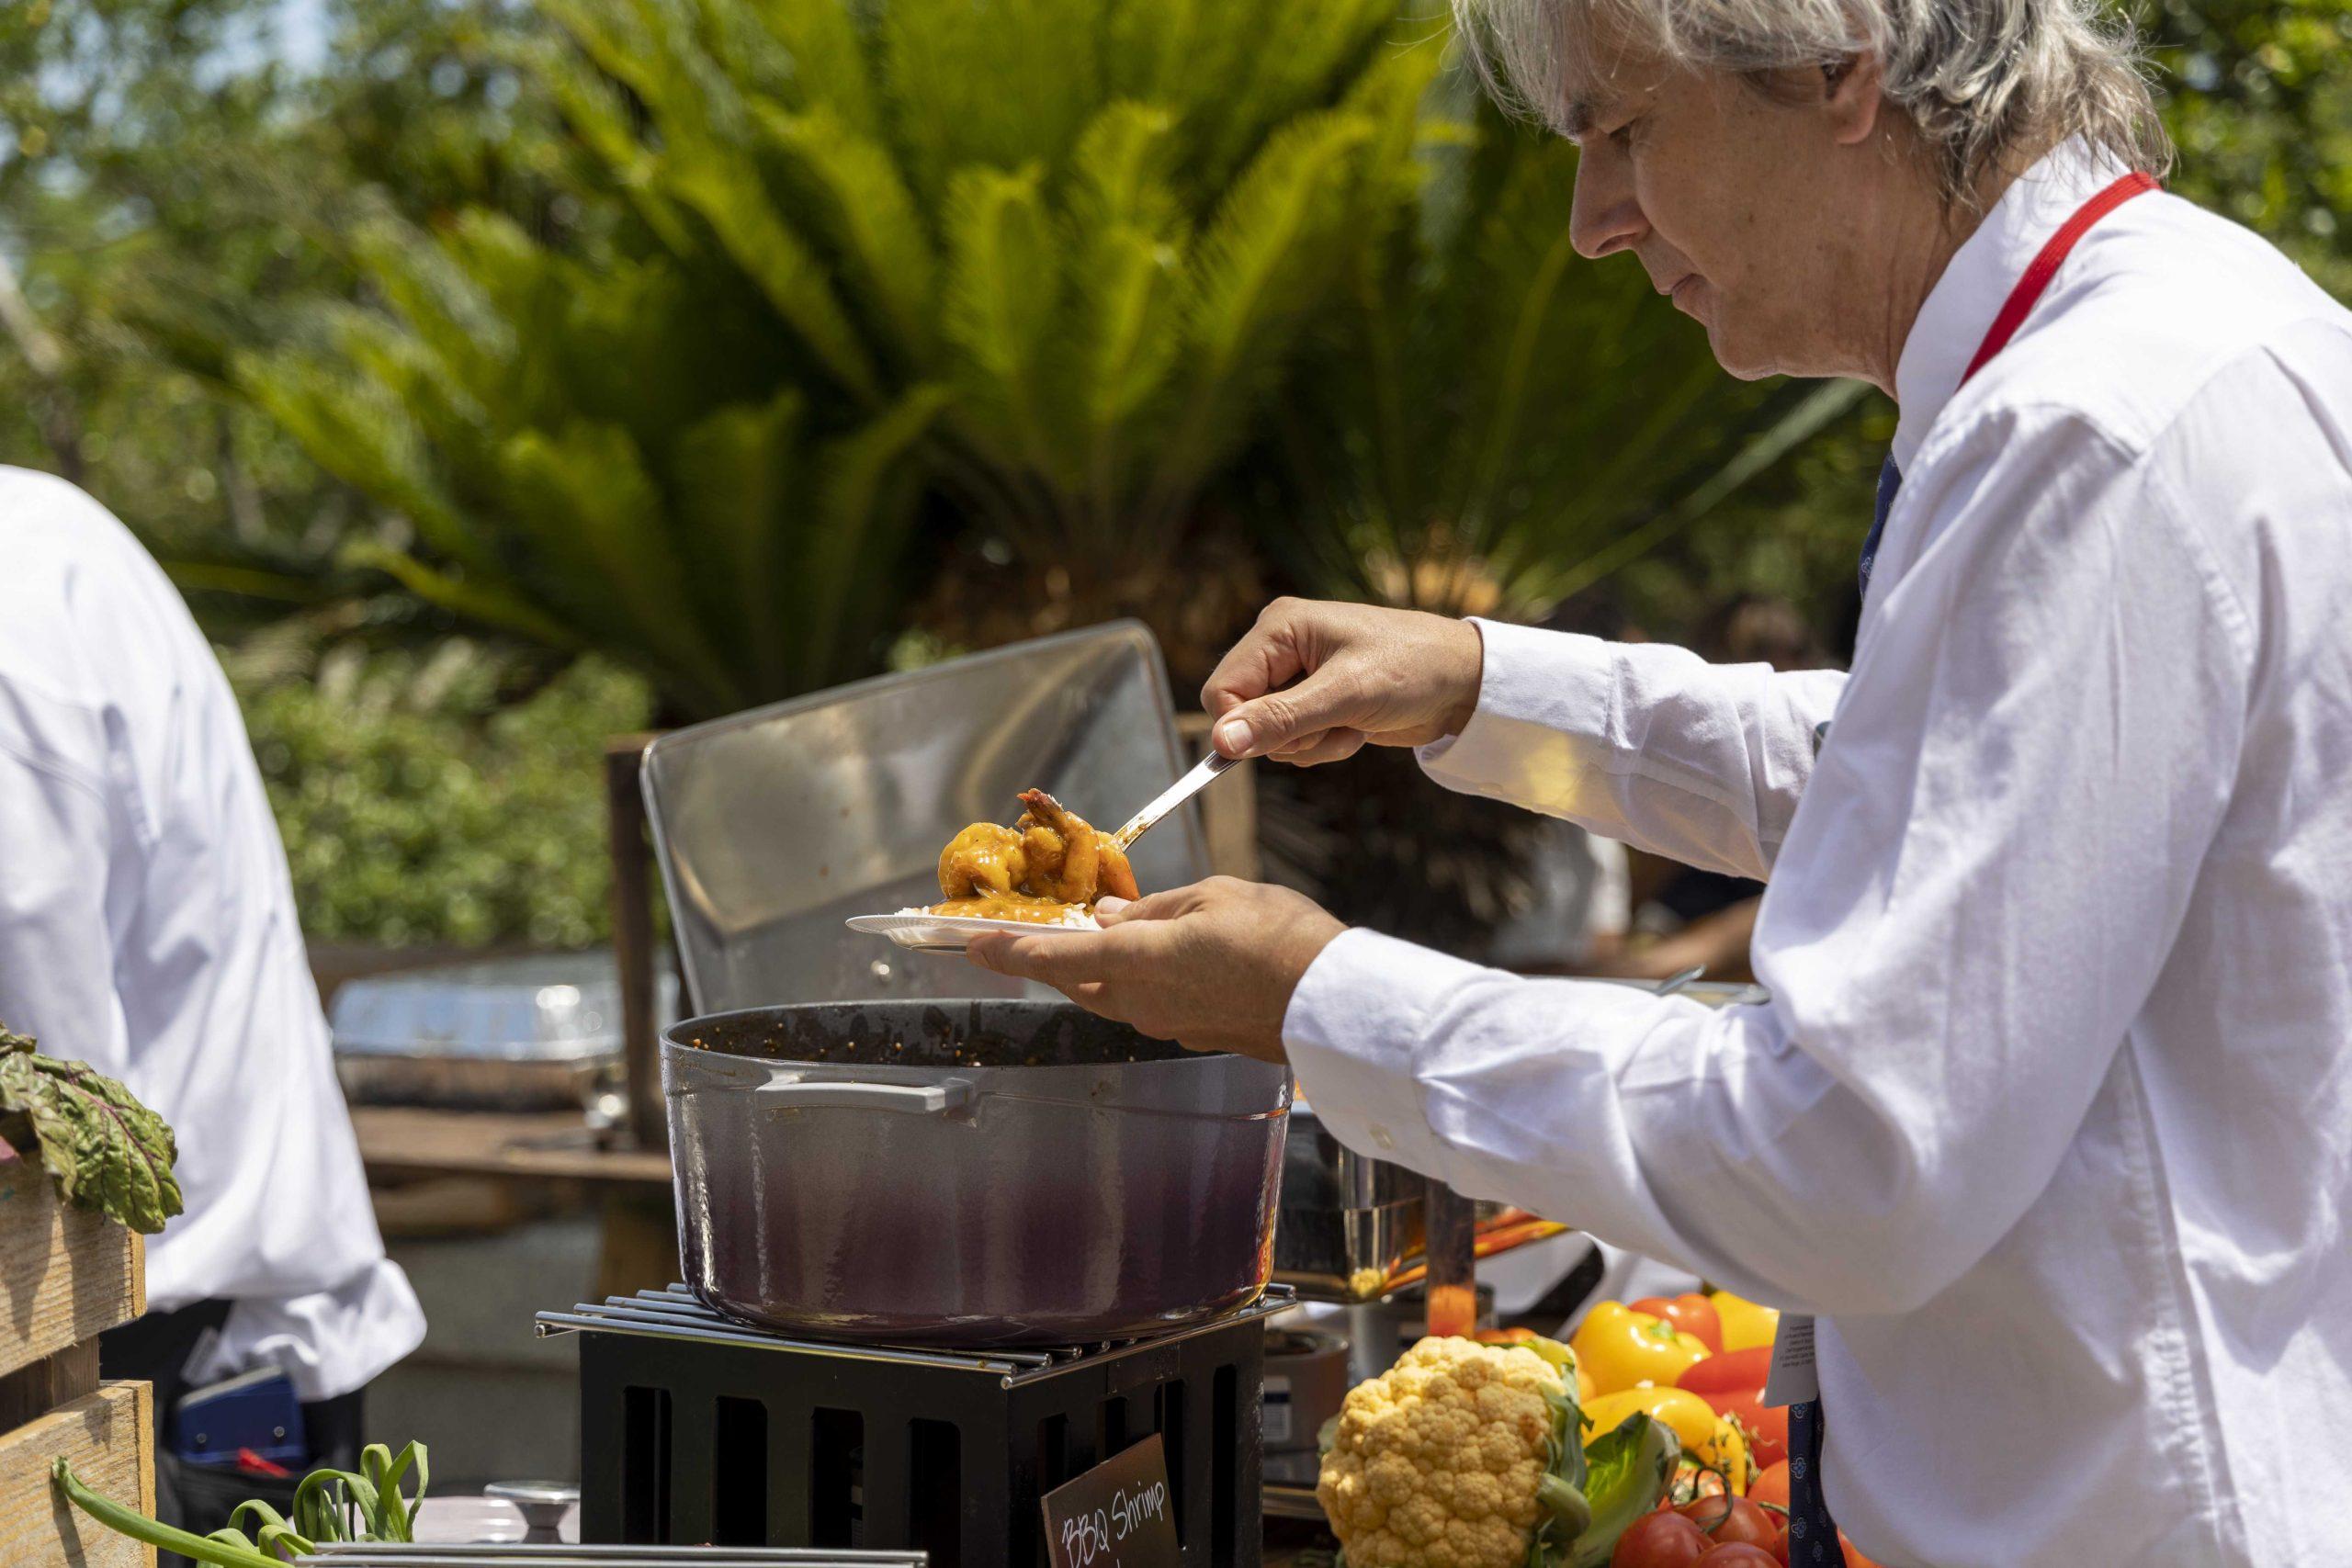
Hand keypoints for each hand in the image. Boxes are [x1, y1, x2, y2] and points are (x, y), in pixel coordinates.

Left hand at [964, 878, 1345, 1061]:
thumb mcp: (1211, 897)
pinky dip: (1134, 981)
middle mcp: (1140, 1003)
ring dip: (1094, 969)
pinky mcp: (1197, 1034)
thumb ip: (1153, 910)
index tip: (973, 946)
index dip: (1009, 952)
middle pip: (1076, 982)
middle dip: (1049, 960)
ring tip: (1094, 939)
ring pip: (1111, 995)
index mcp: (1134, 961)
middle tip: (1026, 940)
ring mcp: (1168, 1025)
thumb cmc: (1278, 939)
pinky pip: (1148, 1004)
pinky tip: (1153, 959)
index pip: (1053, 957)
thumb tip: (1109, 918)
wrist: (1333, 1005)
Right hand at [1201, 598, 1484, 764]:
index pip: (1222, 690)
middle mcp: (1281, 648)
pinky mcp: (1316, 700)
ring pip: (1269, 735)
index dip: (1243, 726)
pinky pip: (1295, 740)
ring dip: (1311, 744)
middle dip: (1287, 735)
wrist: (1465, 683)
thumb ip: (1281, 719)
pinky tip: (1356, 730)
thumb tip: (1221, 743)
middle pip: (1242, 715)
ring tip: (1351, 724)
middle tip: (1332, 725)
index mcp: (1279, 628)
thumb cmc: (1413, 670)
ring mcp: (1298, 675)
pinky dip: (1324, 745)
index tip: (1284, 741)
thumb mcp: (1345, 695)